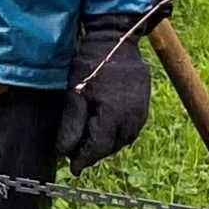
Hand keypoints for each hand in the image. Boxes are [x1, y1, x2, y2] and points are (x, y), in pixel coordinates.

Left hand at [56, 19, 152, 170]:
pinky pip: (132, 128)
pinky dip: (118, 134)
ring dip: (107, 145)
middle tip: (78, 156)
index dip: (84, 160)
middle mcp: (131, 117)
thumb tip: (64, 151)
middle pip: (112, 147)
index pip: (98, 148)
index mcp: (114, 116)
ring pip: (124, 139)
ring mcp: (141, 111)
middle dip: (94, 154)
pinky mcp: (144, 104)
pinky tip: (107, 130)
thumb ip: (71, 125)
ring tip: (90, 144)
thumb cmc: (91, 64)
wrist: (115, 40)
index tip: (73, 168)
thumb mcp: (74, 94)